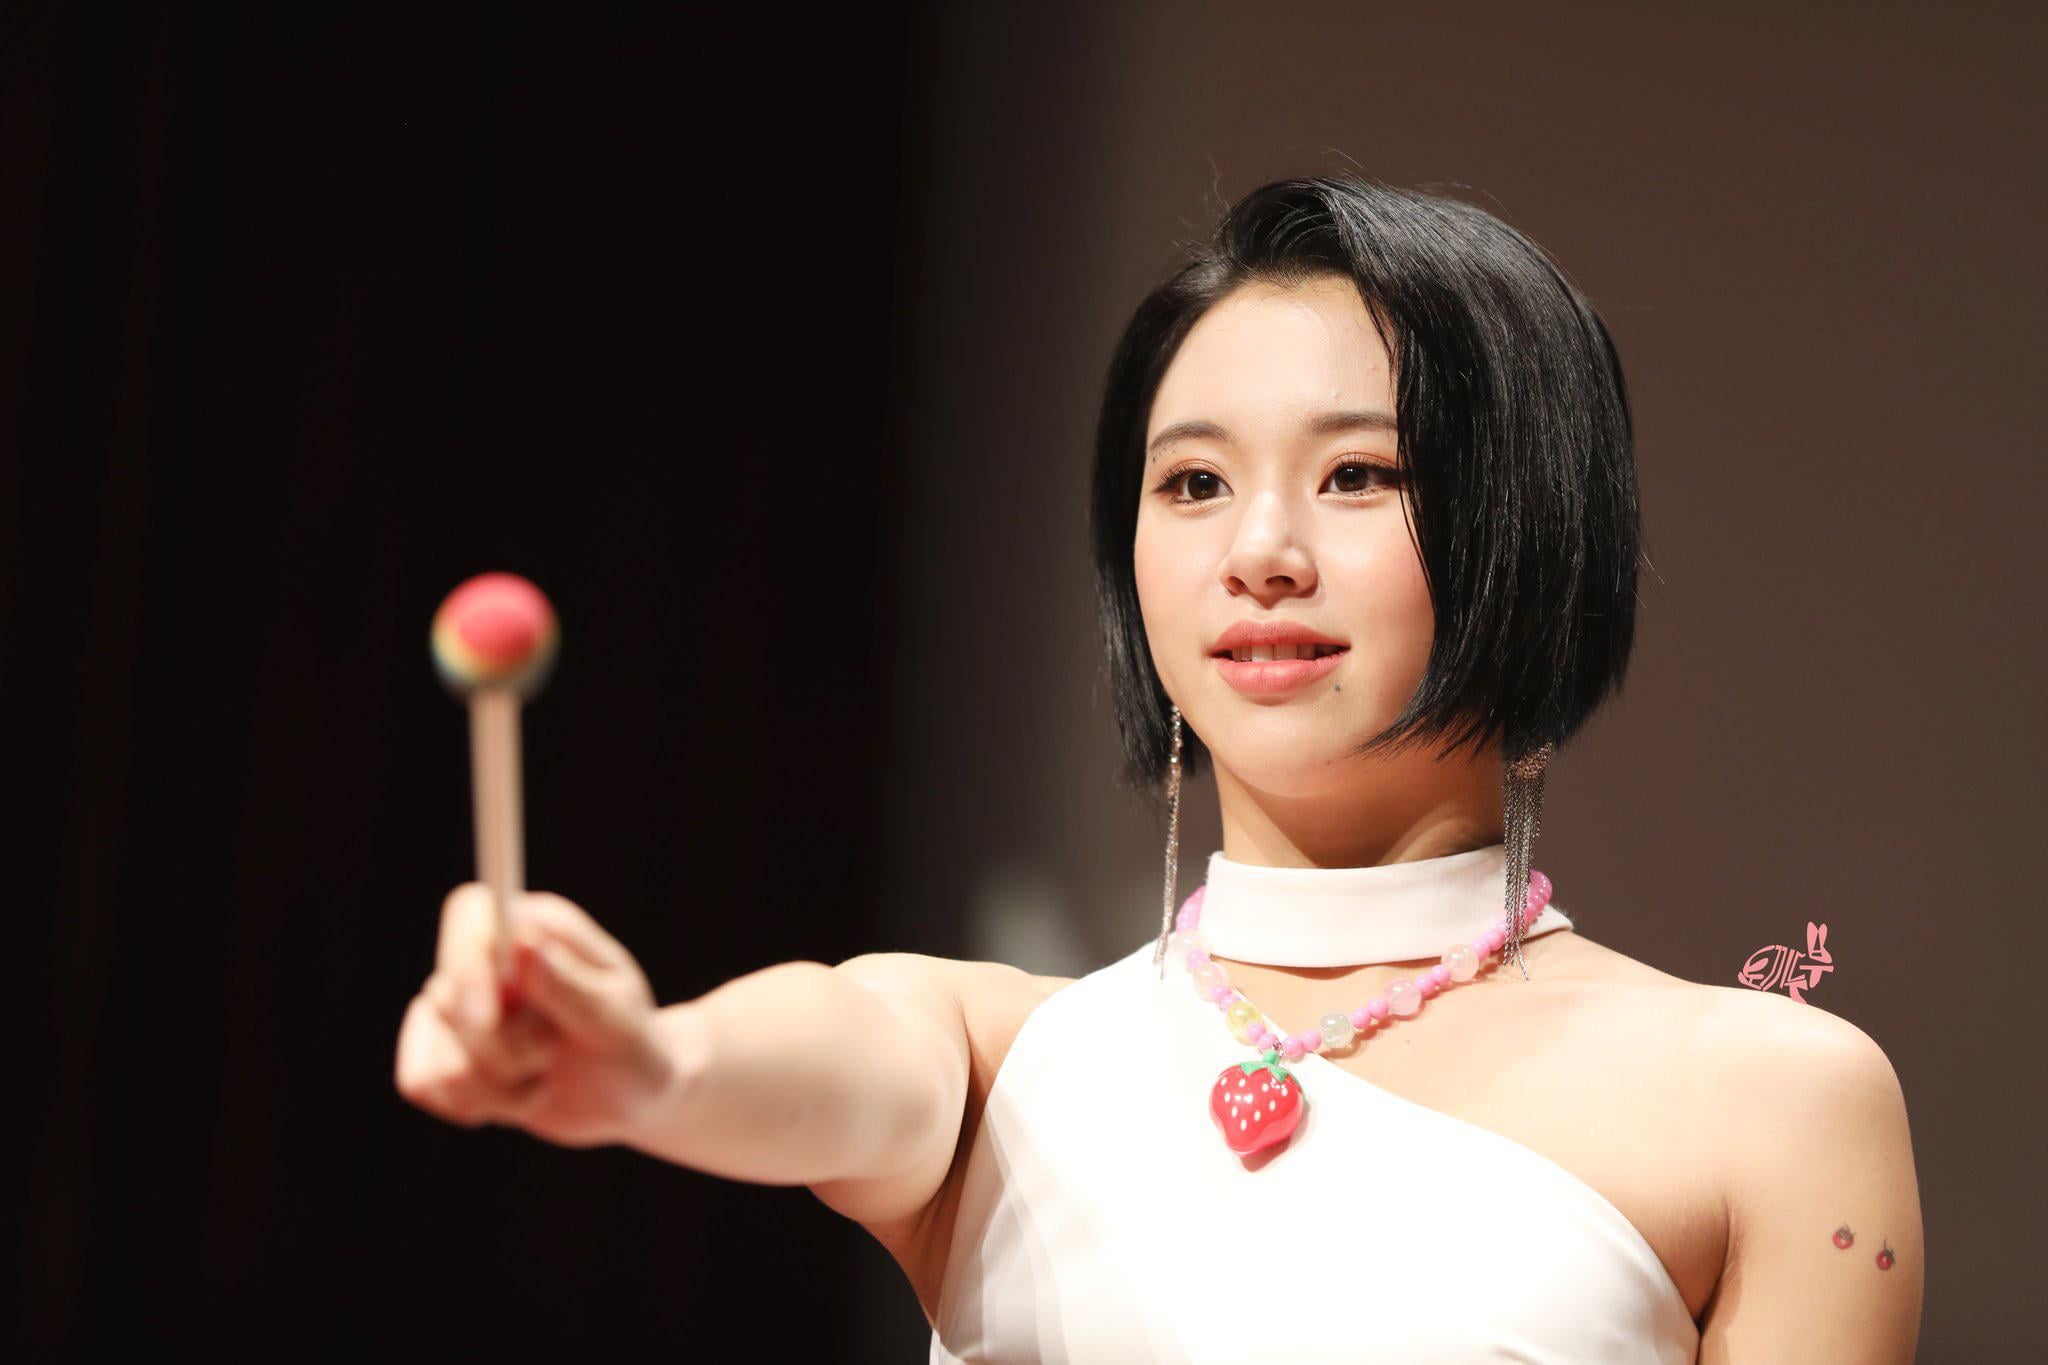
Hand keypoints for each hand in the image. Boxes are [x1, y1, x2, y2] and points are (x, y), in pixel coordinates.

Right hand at [395, 884, 671, 1147]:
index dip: (465, 960)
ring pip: (437, 1054)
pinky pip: (422, 1082)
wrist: (632, 1095)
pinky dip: (475, 1104)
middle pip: (447, 997)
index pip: (469, 914)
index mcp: (537, 930)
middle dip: (502, 1049)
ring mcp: (461, 1005)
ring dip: (497, 1086)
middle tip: (551, 1053)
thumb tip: (522, 941)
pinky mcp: (444, 1049)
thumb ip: (570, 986)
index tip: (490, 1016)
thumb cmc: (635, 1048)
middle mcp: (489, 960)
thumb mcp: (618, 1023)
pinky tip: (517, 1098)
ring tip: (542, 1077)